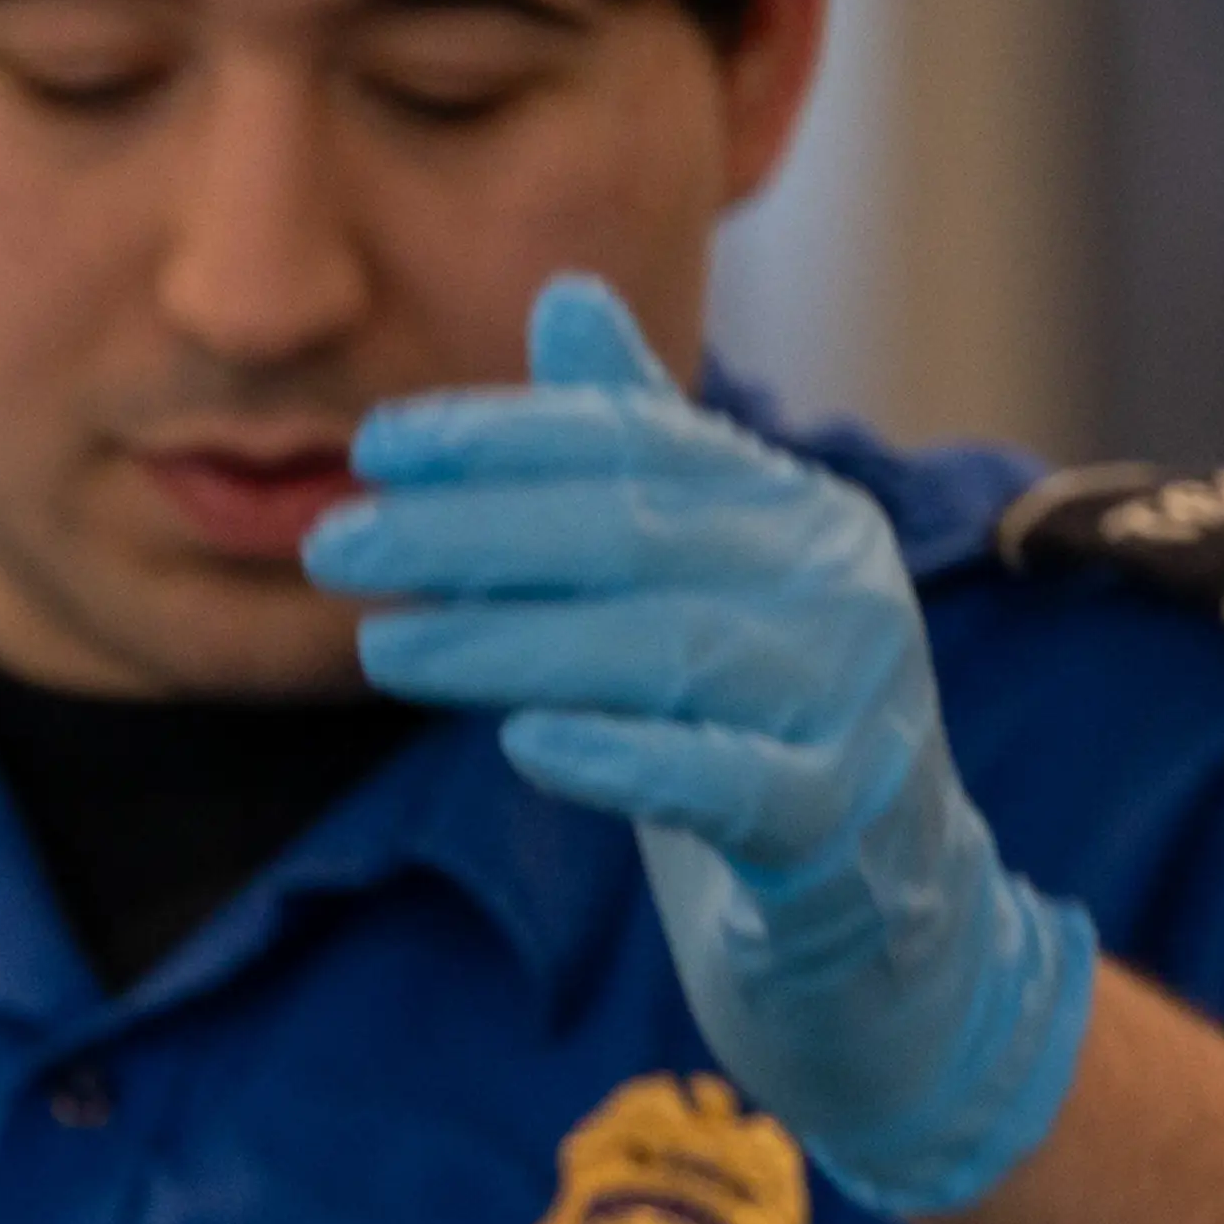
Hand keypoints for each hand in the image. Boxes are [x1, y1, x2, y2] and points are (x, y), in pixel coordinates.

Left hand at [301, 275, 1094, 1214]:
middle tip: (338, 542)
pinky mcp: (841, 828)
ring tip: (386, 645)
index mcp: (798, 517)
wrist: (885, 928)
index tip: (379, 444)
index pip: (640, 448)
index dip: (508, 439)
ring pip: (668, 651)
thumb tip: (565, 295)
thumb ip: (637, 452)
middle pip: (640, 536)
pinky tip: (530, 743)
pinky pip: (732, 782)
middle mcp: (840, 589)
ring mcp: (854, 706)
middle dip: (476, 533)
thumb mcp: (691, 586)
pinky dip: (629, 759)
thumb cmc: (756, 737)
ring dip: (513, 644)